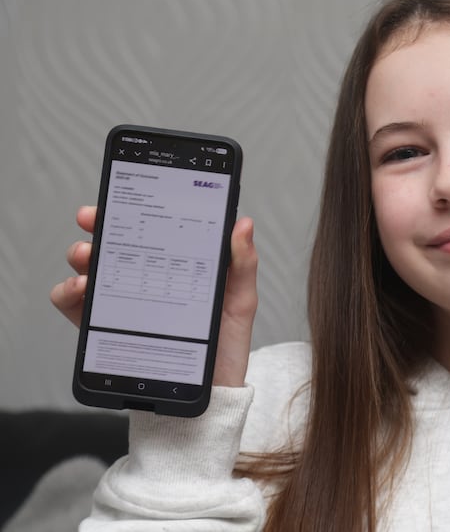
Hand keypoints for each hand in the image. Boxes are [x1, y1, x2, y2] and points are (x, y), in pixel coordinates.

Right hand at [50, 206, 257, 386]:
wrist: (208, 394)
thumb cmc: (225, 346)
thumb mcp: (240, 302)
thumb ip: (241, 265)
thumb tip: (242, 223)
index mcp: (176, 265)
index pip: (152, 228)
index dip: (135, 207)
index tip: (123, 194)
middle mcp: (145, 279)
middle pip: (115, 242)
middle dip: (99, 225)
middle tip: (93, 219)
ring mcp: (123, 301)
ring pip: (90, 268)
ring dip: (82, 256)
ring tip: (88, 258)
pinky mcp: (106, 327)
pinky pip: (75, 306)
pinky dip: (68, 292)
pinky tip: (79, 290)